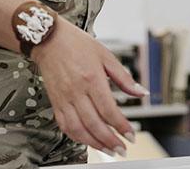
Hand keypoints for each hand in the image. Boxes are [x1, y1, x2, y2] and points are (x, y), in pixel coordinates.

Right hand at [32, 18, 147, 156]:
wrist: (49, 39)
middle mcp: (76, 91)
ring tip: (108, 150)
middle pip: (94, 123)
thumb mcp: (106, 55)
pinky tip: (88, 140)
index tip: (130, 135)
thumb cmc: (76, 44)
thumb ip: (124, 77)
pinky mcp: (55, 102)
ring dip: (94, 143)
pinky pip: (65, 125)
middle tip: (122, 149)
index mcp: (91, 78)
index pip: (108, 110)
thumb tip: (140, 92)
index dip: (121, 126)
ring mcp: (64, 98)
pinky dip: (77, 137)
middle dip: (110, 140)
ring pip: (78, 129)